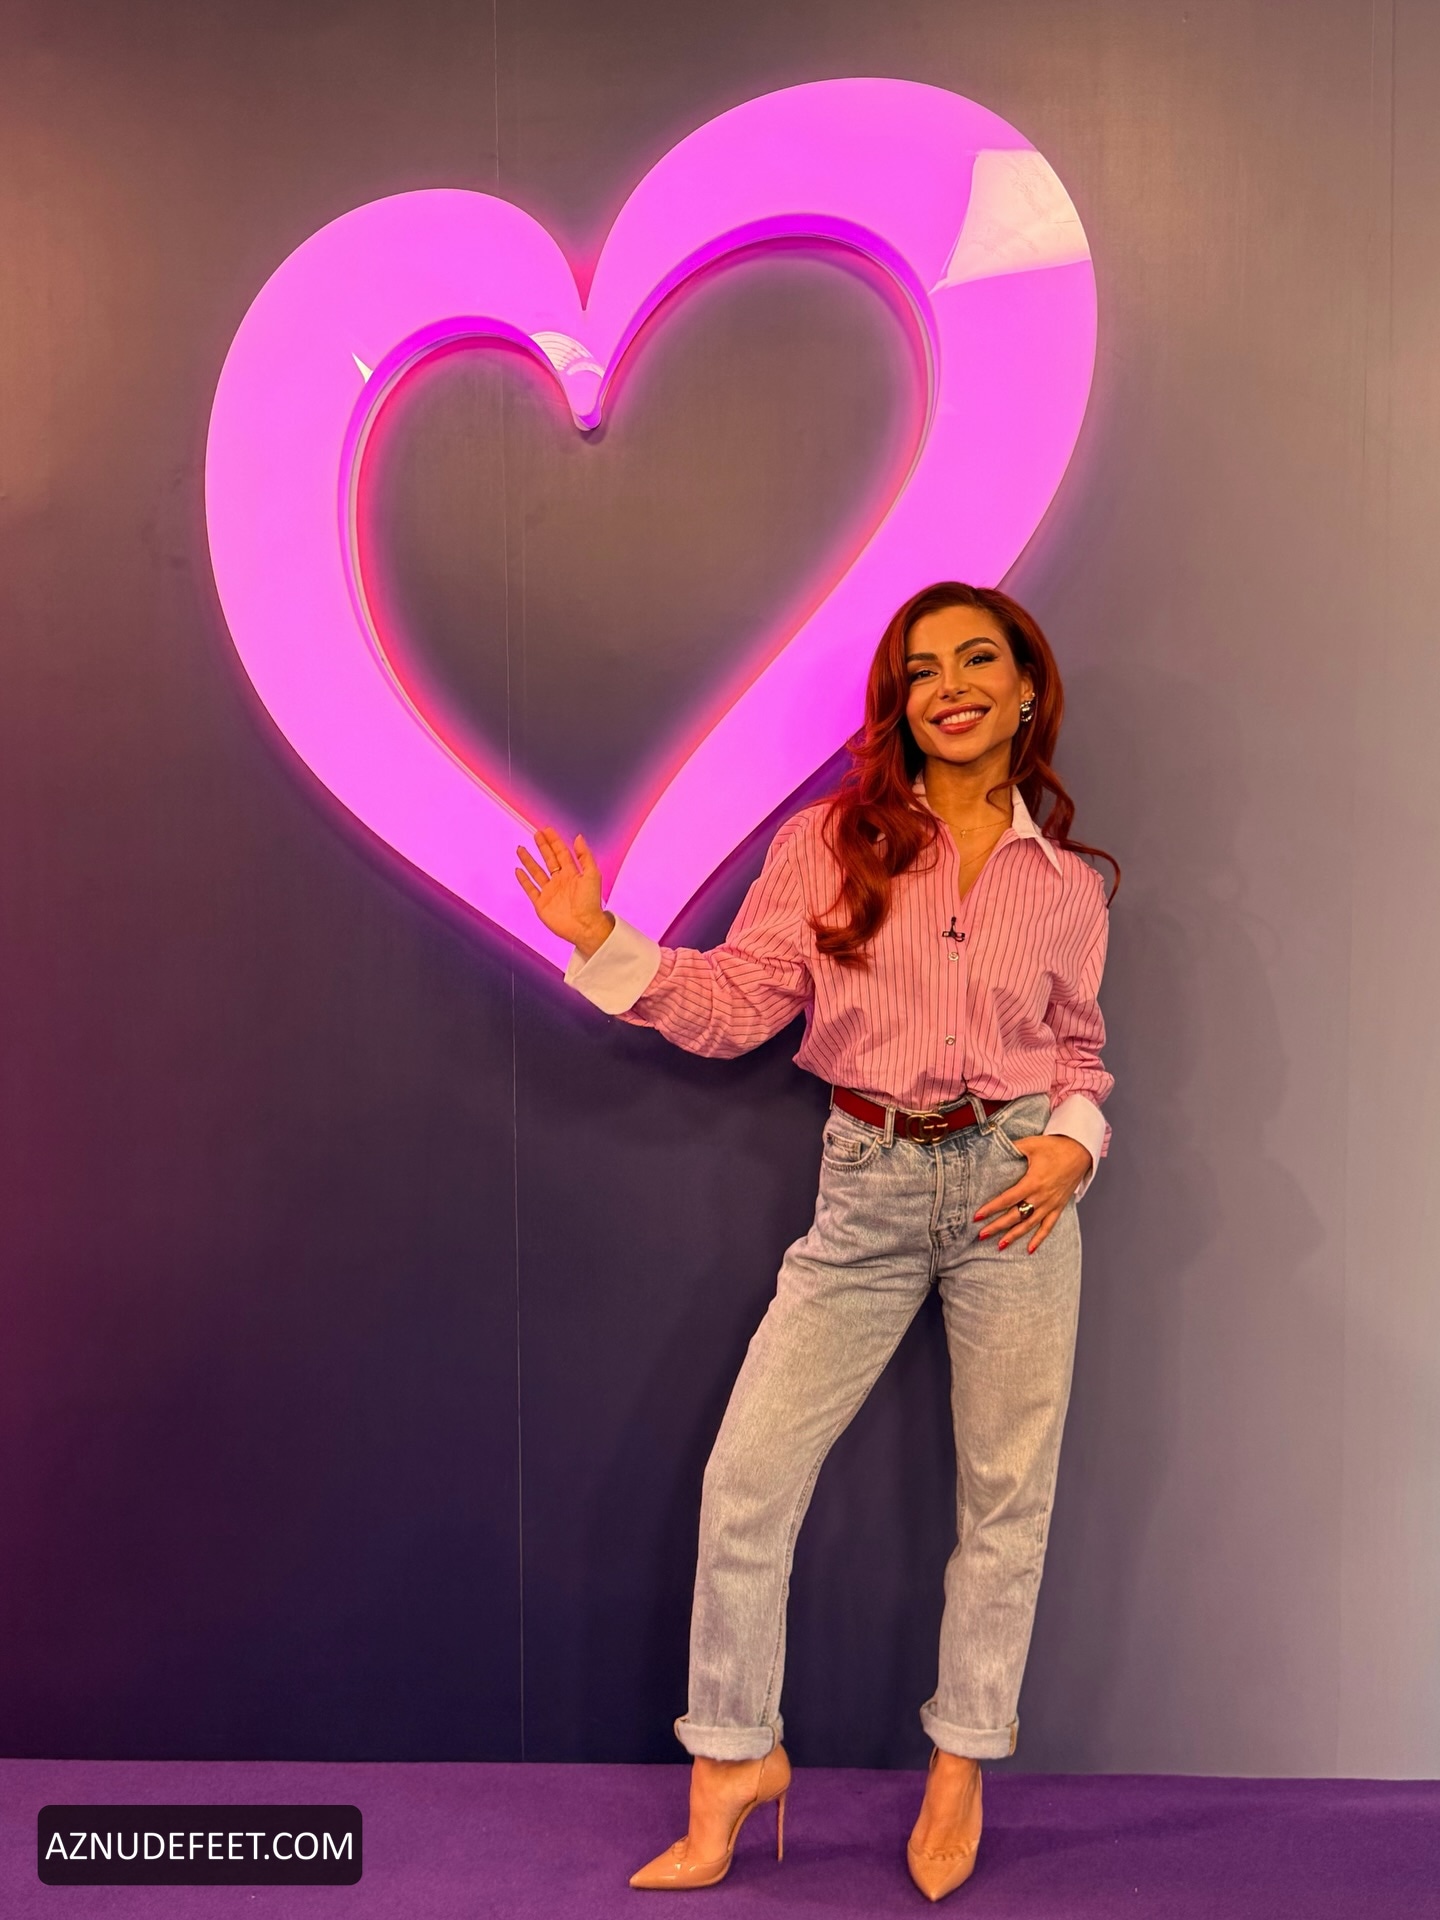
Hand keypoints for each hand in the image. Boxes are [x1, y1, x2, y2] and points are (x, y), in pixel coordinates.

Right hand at [514, 827, 613, 957]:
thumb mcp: (592, 874)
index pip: (561, 853)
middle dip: (542, 847)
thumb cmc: (591, 902)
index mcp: (572, 874)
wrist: (585, 926)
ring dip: (528, 860)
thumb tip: (578, 837)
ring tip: (521, 848)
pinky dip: (523, 880)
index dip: (554, 841)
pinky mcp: (541, 904)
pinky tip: (518, 870)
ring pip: (536, 872)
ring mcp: (550, 892)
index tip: (546, 830)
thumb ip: (584, 856)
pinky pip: (530, 889)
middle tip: (536, 834)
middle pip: (548, 860)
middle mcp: (560, 881)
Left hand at [975, 1134, 1090, 1252]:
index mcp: (1032, 1182)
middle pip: (1015, 1216)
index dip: (991, 1208)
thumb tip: (993, 1147)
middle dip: (997, 1226)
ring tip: (1000, 1246)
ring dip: (1014, 1236)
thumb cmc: (1055, 1146)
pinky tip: (1029, 1250)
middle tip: (981, 1235)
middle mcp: (1041, 1197)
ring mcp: (1050, 1204)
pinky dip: (1039, 1239)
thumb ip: (1012, 1148)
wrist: (1080, 1151)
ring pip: (1029, 1225)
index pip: (1007, 1199)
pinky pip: (1048, 1226)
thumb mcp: (1031, 1144)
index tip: (977, 1217)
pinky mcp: (1058, 1207)